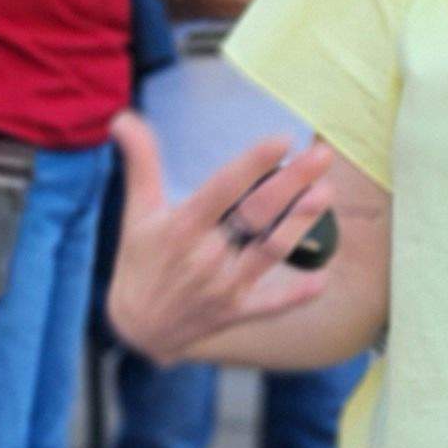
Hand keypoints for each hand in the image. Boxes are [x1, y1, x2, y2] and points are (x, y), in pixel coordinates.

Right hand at [104, 117, 336, 360]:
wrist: (137, 329)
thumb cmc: (139, 262)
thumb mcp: (136, 212)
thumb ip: (140, 162)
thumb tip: (122, 118)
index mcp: (182, 228)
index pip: (222, 189)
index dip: (252, 164)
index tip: (282, 140)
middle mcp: (205, 256)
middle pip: (255, 214)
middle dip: (291, 183)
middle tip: (322, 154)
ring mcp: (224, 286)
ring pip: (269, 252)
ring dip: (299, 224)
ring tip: (325, 193)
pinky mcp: (236, 311)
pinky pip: (270, 305)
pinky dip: (295, 295)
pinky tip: (321, 279)